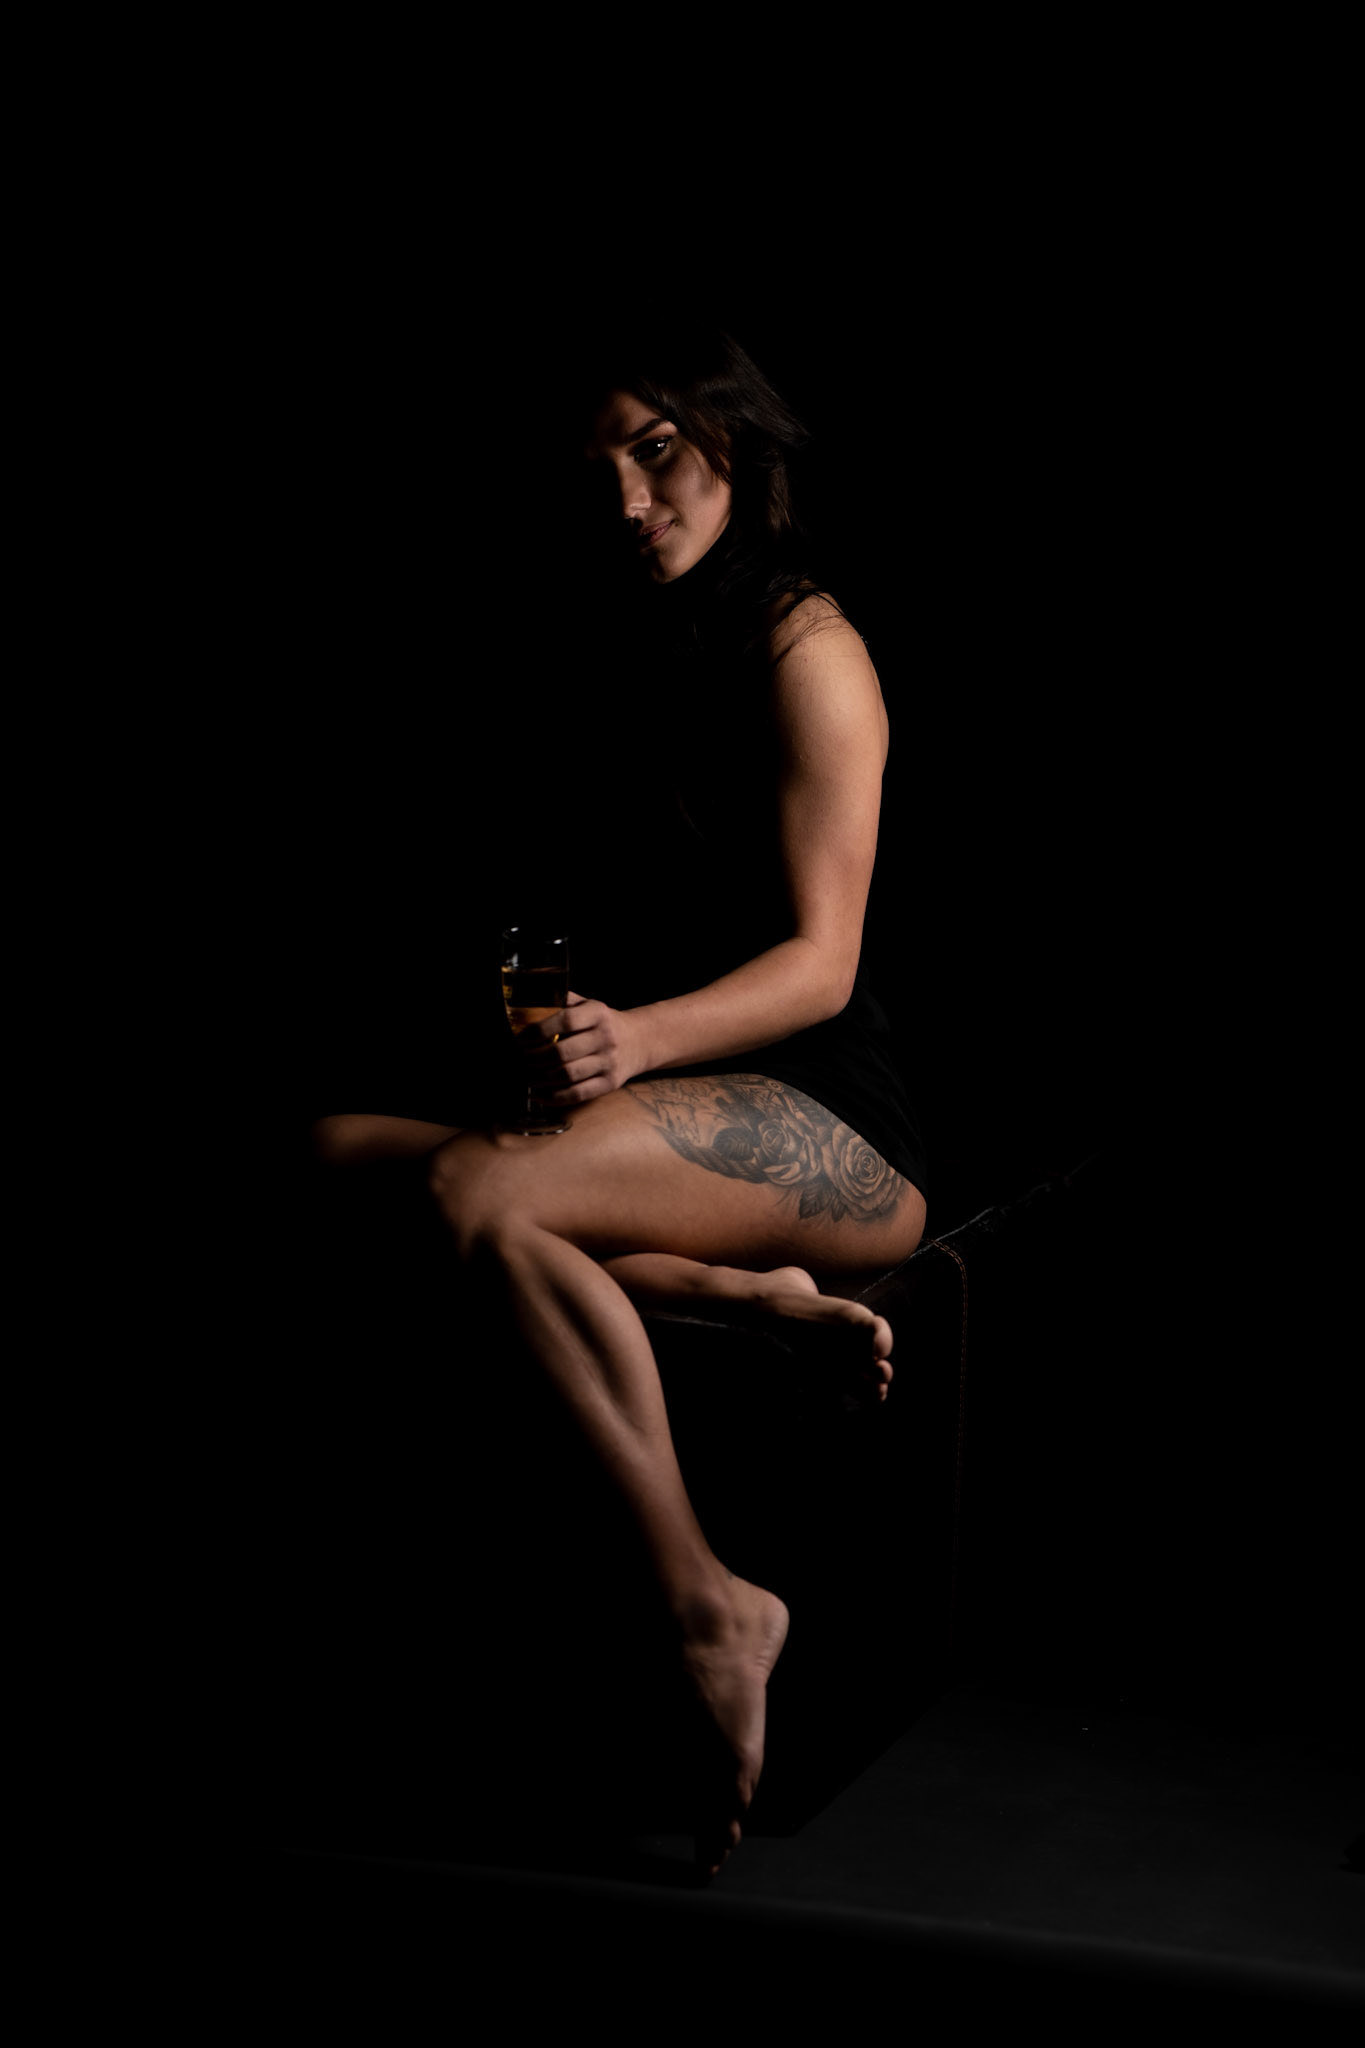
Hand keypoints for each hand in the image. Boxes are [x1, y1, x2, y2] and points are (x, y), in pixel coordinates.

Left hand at [521, 992, 645, 1108]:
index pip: (566, 1021)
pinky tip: (538, 1094)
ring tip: (526, 1075)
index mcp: (598, 1013)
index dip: (539, 1031)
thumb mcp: (589, 1005)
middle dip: (534, 1058)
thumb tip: (528, 1003)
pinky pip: (578, 1094)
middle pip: (562, 1052)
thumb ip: (563, 1001)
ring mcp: (609, 1062)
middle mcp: (606, 1038)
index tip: (521, 1038)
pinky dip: (553, 1097)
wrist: (639, 1041)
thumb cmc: (603, 1022)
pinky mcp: (610, 1083)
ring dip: (540, 1078)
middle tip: (519, 1059)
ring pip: (568, 1075)